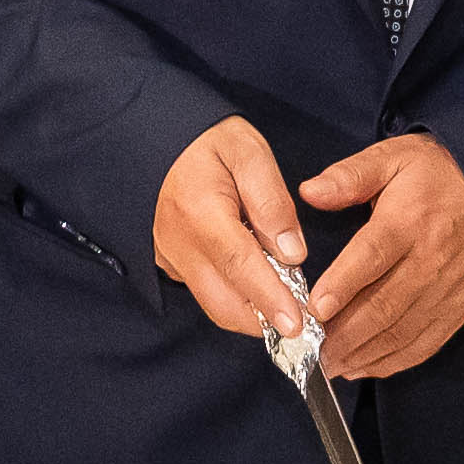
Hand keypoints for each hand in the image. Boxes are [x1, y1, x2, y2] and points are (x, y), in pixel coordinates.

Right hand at [151, 116, 316, 344]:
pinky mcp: (171, 263)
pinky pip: (206, 292)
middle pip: (224, 302)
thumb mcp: (250, 153)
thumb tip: (293, 253)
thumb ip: (272, 203)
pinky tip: (260, 284)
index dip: (270, 298)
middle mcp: (178, 243)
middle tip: (304, 324)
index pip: (239, 265)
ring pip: (215, 305)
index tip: (298, 324)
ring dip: (252, 314)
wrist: (159, 139)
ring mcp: (171, 257)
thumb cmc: (208, 142)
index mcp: (200, 211)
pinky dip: (236, 298)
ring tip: (287, 303)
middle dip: (265, 321)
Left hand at [299, 132, 463, 379]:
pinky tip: (362, 367)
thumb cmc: (438, 175)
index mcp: (410, 220)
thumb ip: (350, 176)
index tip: (315, 308)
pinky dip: (393, 361)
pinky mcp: (459, 307)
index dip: (344, 284)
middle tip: (310, 351)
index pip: (374, 255)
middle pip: (385, 304)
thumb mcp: (394, 157)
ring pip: (402, 331)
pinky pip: (425, 342)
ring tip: (328, 366)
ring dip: (363, 353)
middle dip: (345, 334)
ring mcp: (447, 289)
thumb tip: (310, 191)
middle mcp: (431, 260)